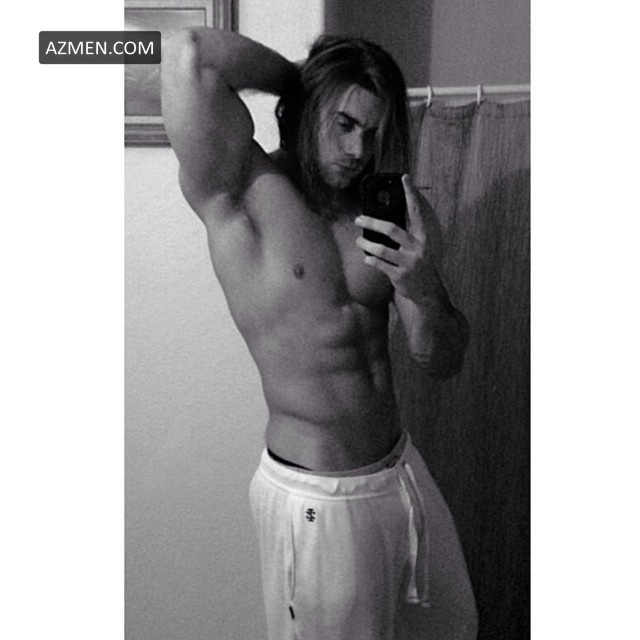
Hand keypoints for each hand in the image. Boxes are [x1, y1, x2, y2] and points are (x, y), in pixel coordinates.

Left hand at [355, 174, 440, 302]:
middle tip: (359, 218)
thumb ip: (406, 235)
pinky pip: (379, 264)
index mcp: (423, 237)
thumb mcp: (418, 248)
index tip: (404, 177)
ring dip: (366, 243)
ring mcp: (409, 263)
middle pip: (392, 229)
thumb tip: (383, 221)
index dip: (411, 194)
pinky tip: (367, 258)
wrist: (429, 292)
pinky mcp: (400, 275)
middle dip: (372, 222)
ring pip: (381, 249)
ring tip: (360, 240)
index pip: (416, 211)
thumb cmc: (419, 265)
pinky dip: (370, 260)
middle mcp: (417, 248)